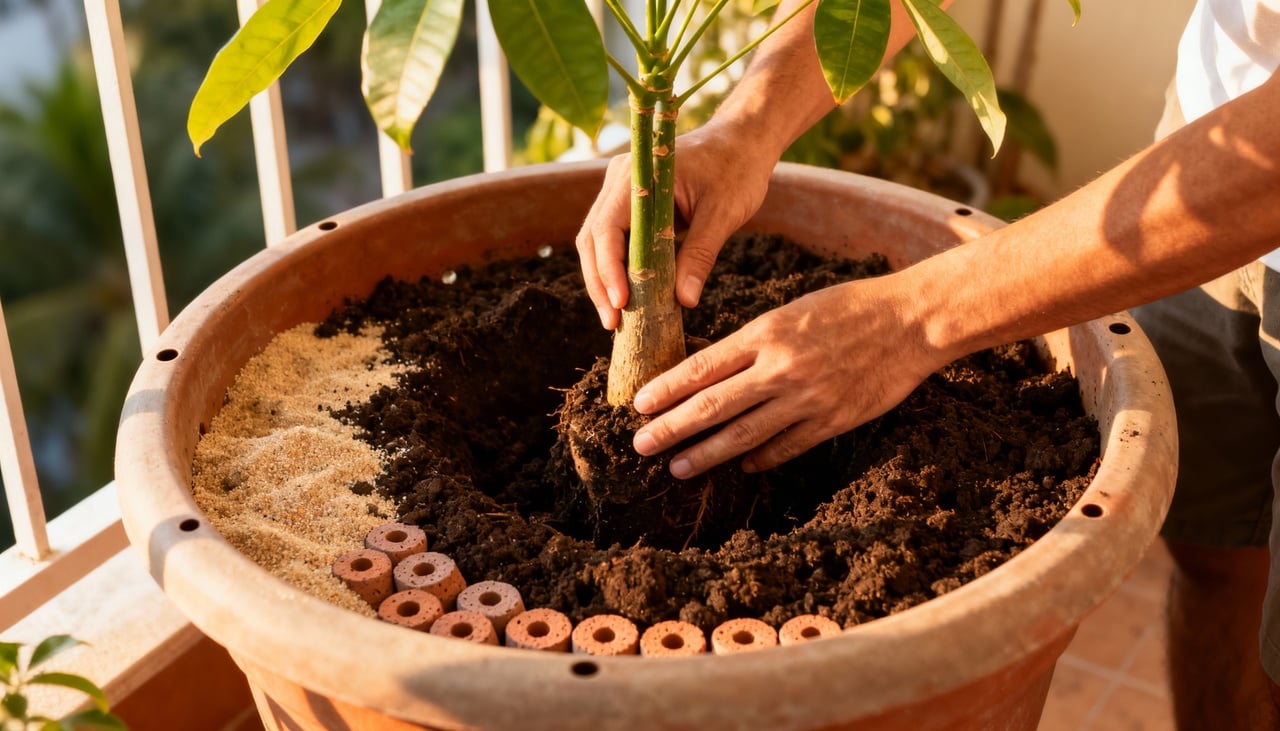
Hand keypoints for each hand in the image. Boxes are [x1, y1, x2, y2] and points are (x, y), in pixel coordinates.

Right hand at [575, 119, 776, 328]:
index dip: (609, 270)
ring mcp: (620, 188)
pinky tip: (626, 295)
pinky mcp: (629, 200)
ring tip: (615, 318)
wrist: (743, 140)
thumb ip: (701, 255)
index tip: (621, 304)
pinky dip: (616, 266)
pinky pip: (613, 237)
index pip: (608, 228)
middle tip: (612, 323)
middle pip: (592, 237)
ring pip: (597, 239)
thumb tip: (685, 301)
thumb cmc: (737, 169)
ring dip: (602, 278)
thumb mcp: (723, 214)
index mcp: (639, 175)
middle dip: (599, 283)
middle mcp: (620, 178)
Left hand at [630, 274, 949, 476]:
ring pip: (743, 435)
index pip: (702, 367)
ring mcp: (807, 399)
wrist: (911, 321)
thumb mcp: (792, 310)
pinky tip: (743, 467)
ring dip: (706, 454)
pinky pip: (786, 446)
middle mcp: (780, 368)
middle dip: (671, 428)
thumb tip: (711, 371)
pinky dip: (761, 459)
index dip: (666, 389)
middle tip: (640, 445)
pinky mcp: (833, 420)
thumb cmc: (848, 307)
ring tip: (677, 467)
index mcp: (766, 333)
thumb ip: (754, 341)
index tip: (638, 405)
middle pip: (712, 405)